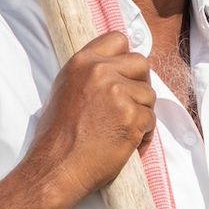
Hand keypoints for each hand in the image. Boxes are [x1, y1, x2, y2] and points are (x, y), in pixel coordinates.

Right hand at [26, 30, 155, 204]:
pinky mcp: (132, 116)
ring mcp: (118, 93)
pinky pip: (151, 120)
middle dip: (139, 84)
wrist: (57, 168)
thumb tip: (116, 67)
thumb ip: (90, 74)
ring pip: (149, 94)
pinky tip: (126, 143)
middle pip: (141, 63)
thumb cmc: (58, 136)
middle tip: (128, 105)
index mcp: (82, 62)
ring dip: (141, 113)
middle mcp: (100, 72)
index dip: (125, 58)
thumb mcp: (66, 90)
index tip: (125, 74)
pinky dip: (144, 134)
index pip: (118, 39)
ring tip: (121, 129)